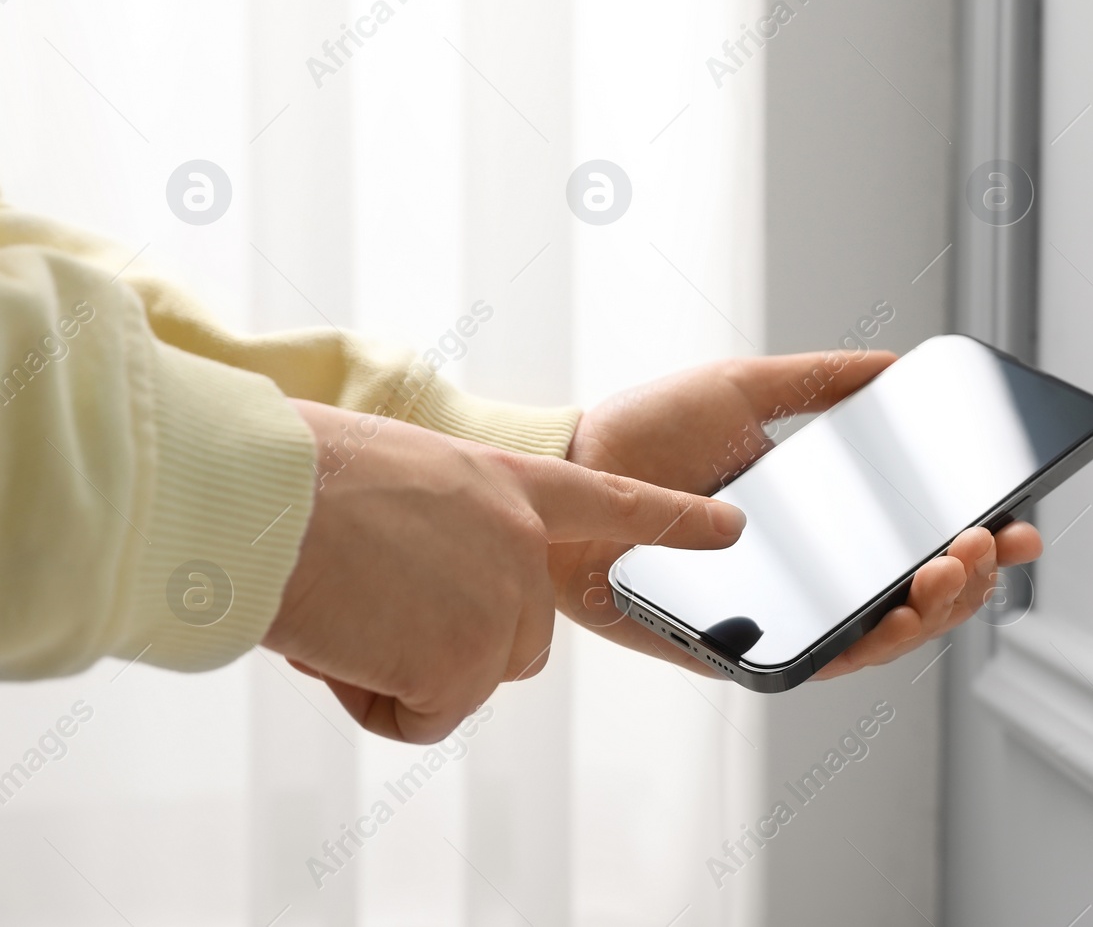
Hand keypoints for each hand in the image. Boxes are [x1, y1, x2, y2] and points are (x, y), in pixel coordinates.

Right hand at [266, 399, 745, 742]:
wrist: (260, 497)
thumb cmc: (291, 476)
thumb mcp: (392, 478)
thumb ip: (436, 528)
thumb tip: (406, 594)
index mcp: (503, 481)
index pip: (608, 503)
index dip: (670, 520)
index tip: (730, 528)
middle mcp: (522, 544)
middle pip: (514, 639)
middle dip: (442, 642)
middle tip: (366, 598)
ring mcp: (504, 604)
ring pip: (458, 681)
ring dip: (393, 669)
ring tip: (341, 606)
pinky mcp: (470, 664)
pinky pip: (418, 718)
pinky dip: (369, 699)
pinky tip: (341, 641)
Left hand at [556, 350, 1043, 678]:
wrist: (568, 469)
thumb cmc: (641, 433)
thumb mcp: (743, 388)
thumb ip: (819, 380)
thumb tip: (891, 363)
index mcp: (818, 522)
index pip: (912, 540)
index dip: (974, 539)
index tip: (1017, 520)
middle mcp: (807, 574)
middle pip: (911, 595)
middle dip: (969, 577)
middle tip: (988, 542)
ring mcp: (779, 612)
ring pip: (880, 636)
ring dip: (933, 610)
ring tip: (954, 569)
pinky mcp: (741, 648)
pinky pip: (817, 660)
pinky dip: (868, 643)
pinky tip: (897, 613)